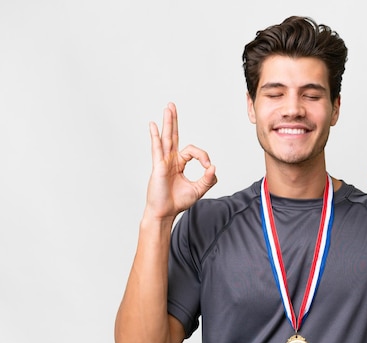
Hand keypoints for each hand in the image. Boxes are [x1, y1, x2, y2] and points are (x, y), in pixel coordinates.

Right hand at [145, 103, 216, 219]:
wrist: (165, 212)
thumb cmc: (178, 202)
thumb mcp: (198, 190)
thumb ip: (208, 179)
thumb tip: (214, 167)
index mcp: (179, 164)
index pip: (192, 151)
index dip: (204, 157)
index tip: (208, 168)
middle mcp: (170, 160)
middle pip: (173, 136)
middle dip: (174, 121)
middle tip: (172, 105)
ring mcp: (163, 162)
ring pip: (167, 138)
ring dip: (168, 122)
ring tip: (167, 108)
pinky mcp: (158, 166)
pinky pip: (157, 149)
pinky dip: (155, 137)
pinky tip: (152, 125)